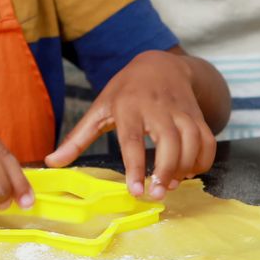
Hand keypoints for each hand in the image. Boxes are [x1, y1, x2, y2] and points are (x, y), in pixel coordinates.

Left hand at [45, 50, 215, 199]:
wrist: (161, 64)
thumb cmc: (125, 91)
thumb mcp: (99, 109)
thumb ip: (77, 139)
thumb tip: (51, 163)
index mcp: (129, 107)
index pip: (132, 140)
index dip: (135, 168)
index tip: (135, 191)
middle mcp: (158, 108)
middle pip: (169, 143)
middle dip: (166, 172)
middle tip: (156, 195)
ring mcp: (181, 111)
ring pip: (192, 143)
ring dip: (184, 169)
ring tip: (169, 186)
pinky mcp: (197, 116)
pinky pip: (208, 142)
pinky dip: (203, 161)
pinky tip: (188, 173)